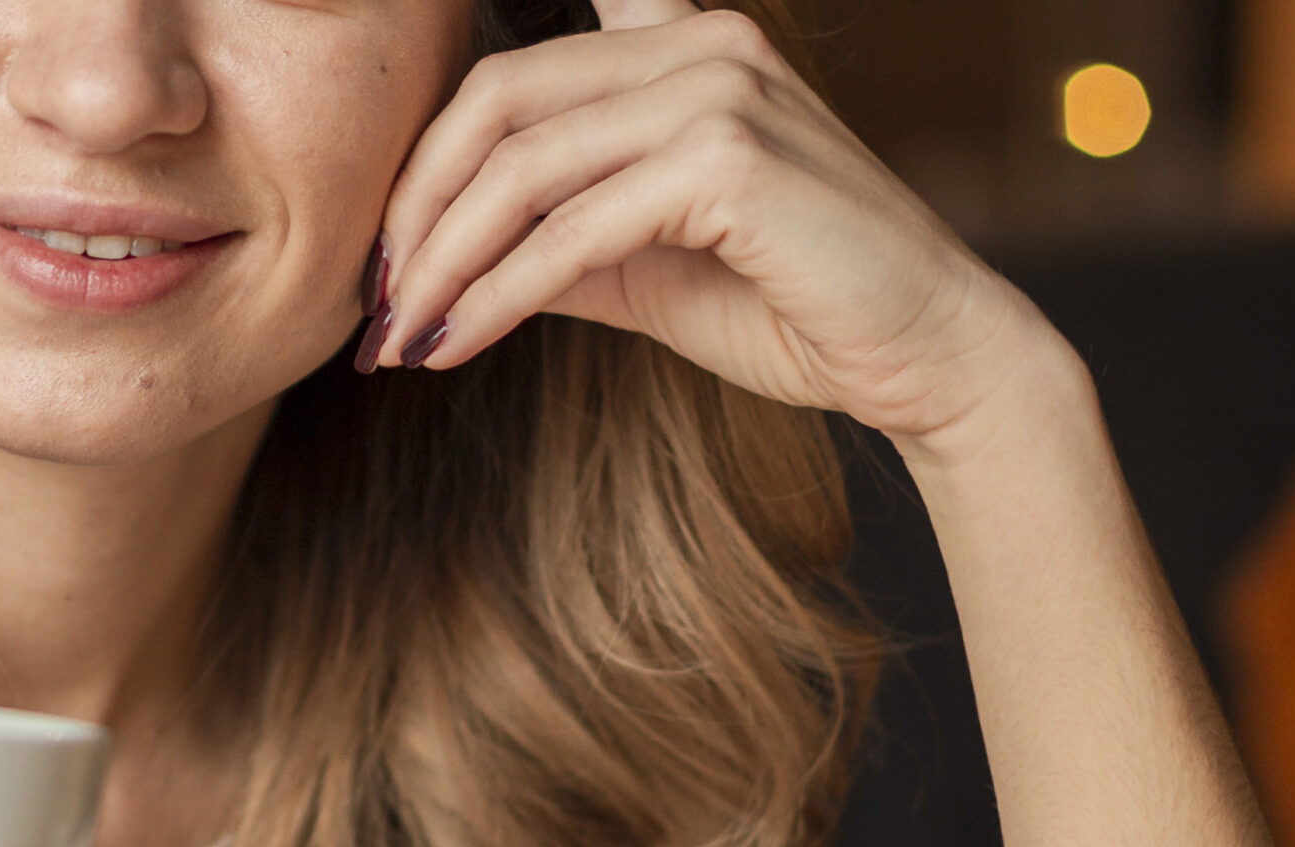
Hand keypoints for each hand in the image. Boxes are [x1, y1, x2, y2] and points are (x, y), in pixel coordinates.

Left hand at [365, 0, 1062, 454]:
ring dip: (441, 264)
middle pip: (494, 106)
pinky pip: (569, 231)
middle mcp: (697, 43)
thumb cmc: (790, 307)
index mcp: (678, 46)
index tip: (384, 259)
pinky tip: (457, 345)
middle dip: (413, 213)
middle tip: (373, 306)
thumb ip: (556, 242)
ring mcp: (715, 90)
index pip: (512, 76)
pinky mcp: (728, 159)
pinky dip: (498, 296)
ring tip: (401, 340)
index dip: (428, 159)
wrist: (920, 355)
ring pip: (520, 170)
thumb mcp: (642, 267)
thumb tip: (446, 265)